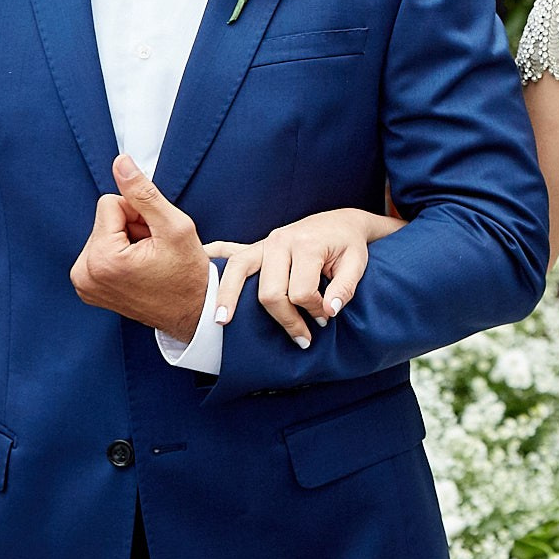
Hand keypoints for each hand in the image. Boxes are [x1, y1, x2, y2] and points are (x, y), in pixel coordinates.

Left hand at [69, 155, 209, 340]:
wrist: (191, 312)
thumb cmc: (187, 273)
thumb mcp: (173, 226)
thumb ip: (143, 192)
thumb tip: (120, 162)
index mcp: (101, 259)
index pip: (110, 203)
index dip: (138, 213)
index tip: (154, 235)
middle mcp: (84, 274)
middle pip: (103, 219)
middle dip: (130, 227)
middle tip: (154, 250)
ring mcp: (83, 284)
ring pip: (102, 233)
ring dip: (126, 240)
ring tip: (148, 260)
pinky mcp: (86, 288)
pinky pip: (99, 250)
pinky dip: (119, 254)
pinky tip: (138, 268)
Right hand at [207, 209, 405, 347]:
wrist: (341, 221)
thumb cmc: (349, 245)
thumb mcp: (358, 263)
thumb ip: (345, 288)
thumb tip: (329, 311)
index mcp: (306, 245)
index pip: (301, 292)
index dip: (313, 311)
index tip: (325, 317)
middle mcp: (280, 241)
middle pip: (269, 291)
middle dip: (285, 319)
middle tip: (303, 337)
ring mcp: (265, 242)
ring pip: (239, 271)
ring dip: (229, 297)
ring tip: (223, 321)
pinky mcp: (257, 246)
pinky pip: (229, 249)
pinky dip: (212, 256)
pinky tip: (200, 264)